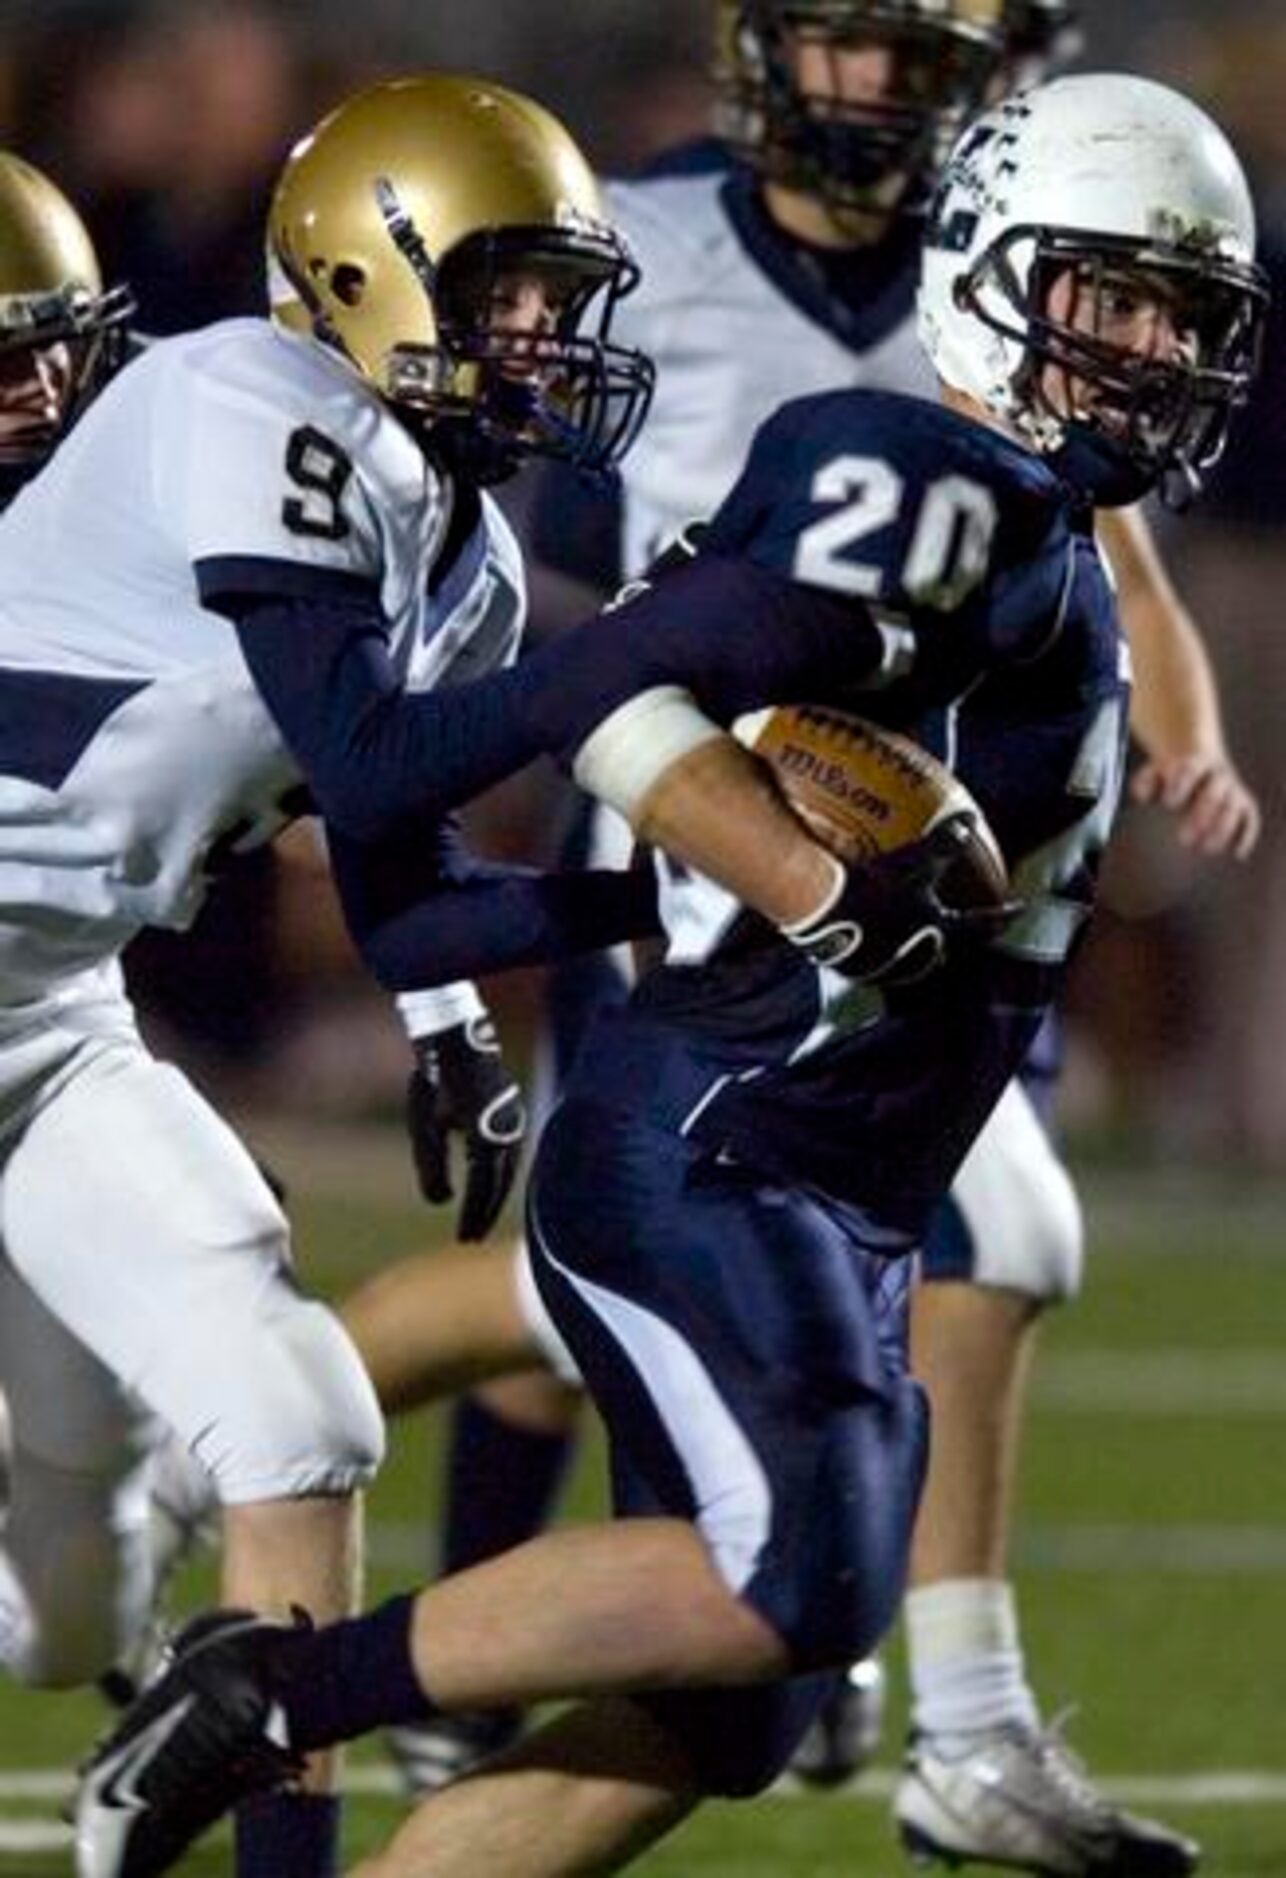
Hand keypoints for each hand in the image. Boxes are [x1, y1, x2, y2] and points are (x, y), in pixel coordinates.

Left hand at [406, 1014, 525, 1239]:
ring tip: (481, 1217)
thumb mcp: (425, 1126)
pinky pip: (511, 1155)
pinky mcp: (512, 1114)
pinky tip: (490, 1184)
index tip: (463, 1239)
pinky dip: (500, 1175)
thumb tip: (439, 1203)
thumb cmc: (436, 1082)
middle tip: (472, 1238)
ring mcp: (514, 1122)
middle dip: (487, 1213)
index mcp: (487, 1138)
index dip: (472, 1217)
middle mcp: (508, 1133)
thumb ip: (431, 1167)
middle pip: (501, 1185)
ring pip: (510, 1171)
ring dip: (496, 1195)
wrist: (458, 1040)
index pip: (483, 1189)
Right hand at [782, 815, 1015, 986]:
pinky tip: (856, 934)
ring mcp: (879, 964)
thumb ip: (946, 841)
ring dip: (906, 951)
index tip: (1019, 910)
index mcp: (934, 930)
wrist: (822, 909)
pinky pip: (864, 958)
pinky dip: (868, 946)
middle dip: (945, 947)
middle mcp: (912, 954)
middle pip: (938, 955)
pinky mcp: (847, 964)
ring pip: (900, 961)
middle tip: (949, 937)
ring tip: (901, 939)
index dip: (1001, 915)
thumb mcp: (915, 859)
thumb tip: (969, 818)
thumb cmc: (874, 885)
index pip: (979, 924)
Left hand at [1131, 753, 1260, 859]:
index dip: (1182, 785)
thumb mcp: (1155, 773)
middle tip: (1184, 839)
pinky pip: (1250, 819)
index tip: (1168, 803)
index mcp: (1196, 763)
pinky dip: (1245, 835)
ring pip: (1233, 807)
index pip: (1192, 769)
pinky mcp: (1245, 806)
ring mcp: (1233, 790)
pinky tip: (1237, 854)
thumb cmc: (1169, 777)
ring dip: (1222, 828)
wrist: (1201, 765)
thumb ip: (1145, 781)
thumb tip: (1142, 795)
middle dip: (1200, 815)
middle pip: (1214, 792)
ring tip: (1207, 849)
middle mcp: (1218, 775)